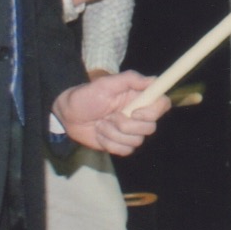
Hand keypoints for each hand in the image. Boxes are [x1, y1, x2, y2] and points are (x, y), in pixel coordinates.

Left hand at [54, 71, 170, 156]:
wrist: (68, 115)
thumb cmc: (86, 96)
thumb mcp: (106, 83)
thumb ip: (131, 79)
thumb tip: (155, 80)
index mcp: (139, 99)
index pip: (162, 105)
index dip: (152, 112)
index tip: (135, 113)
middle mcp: (138, 116)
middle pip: (150, 128)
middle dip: (126, 125)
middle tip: (110, 116)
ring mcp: (130, 132)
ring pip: (136, 141)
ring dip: (113, 134)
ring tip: (100, 124)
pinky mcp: (121, 144)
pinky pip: (125, 150)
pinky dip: (109, 143)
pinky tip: (100, 134)